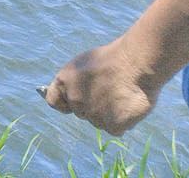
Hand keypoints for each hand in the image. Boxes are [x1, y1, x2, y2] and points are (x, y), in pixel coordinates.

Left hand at [42, 40, 159, 134]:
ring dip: (108, 114)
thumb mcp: (81, 65)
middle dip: (91, 106)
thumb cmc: (110, 60)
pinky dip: (122, 121)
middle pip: (80, 113)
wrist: (135, 63)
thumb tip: (69, 98)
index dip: (65, 101)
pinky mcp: (113, 125)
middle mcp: (75, 100)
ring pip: (99, 122)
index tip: (77, 99)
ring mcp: (93, 115)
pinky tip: (127, 106)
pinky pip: (115, 129)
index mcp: (63, 82)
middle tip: (107, 91)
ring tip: (119, 96)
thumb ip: (72, 83)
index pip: (53, 101)